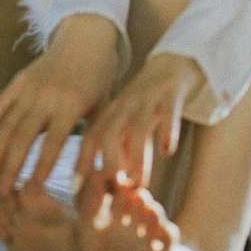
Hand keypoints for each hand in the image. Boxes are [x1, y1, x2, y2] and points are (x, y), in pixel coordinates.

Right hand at [0, 14, 118, 197]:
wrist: (87, 39)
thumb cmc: (100, 78)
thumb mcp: (105, 107)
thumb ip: (96, 140)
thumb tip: (92, 179)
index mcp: (71, 103)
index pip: (53, 141)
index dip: (42, 167)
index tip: (31, 191)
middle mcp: (47, 95)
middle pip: (22, 138)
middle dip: (9, 169)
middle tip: (0, 196)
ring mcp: (30, 87)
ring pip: (7, 125)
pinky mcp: (19, 80)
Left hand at [74, 52, 204, 187]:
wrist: (174, 60)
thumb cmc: (147, 99)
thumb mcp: (128, 119)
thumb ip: (119, 145)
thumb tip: (110, 184)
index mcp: (113, 112)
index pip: (92, 137)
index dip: (82, 161)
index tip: (76, 188)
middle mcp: (126, 104)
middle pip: (110, 132)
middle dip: (108, 161)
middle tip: (112, 190)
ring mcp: (149, 97)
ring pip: (139, 126)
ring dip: (137, 156)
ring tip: (140, 183)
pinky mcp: (172, 92)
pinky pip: (169, 111)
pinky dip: (167, 130)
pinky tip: (168, 151)